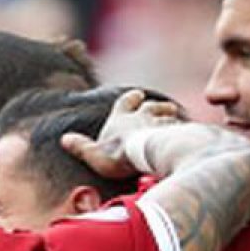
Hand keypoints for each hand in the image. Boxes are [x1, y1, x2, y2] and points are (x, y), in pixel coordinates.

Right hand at [61, 89, 185, 178]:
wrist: (148, 155)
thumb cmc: (119, 155)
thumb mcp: (93, 154)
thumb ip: (81, 147)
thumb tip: (64, 139)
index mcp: (121, 119)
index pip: (124, 104)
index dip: (129, 101)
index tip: (136, 95)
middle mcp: (143, 117)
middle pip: (151, 107)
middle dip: (155, 106)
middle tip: (163, 105)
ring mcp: (162, 124)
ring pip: (168, 117)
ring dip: (170, 117)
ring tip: (174, 117)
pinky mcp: (177, 136)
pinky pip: (182, 131)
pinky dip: (182, 132)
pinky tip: (185, 136)